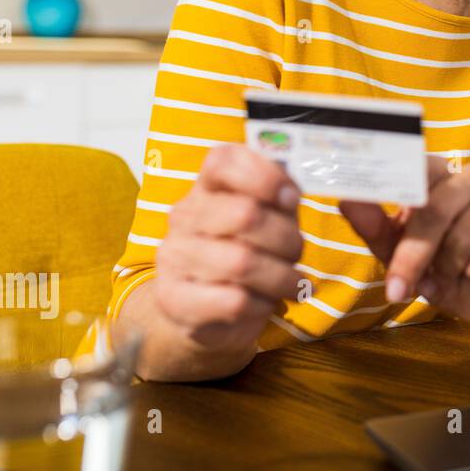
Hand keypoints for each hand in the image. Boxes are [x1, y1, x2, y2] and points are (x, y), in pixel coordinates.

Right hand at [154, 144, 303, 352]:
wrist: (206, 308)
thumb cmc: (249, 251)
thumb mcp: (272, 216)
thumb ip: (281, 199)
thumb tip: (288, 195)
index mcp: (208, 185)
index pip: (224, 161)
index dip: (265, 176)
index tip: (291, 199)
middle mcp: (185, 215)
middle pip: (245, 214)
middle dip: (287, 239)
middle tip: (296, 254)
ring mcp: (173, 256)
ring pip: (241, 262)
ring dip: (281, 278)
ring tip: (290, 284)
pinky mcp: (173, 298)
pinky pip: (234, 301)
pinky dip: (262, 305)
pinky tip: (264, 304)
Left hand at [340, 157, 469, 327]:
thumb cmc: (436, 263)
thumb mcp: (395, 250)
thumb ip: (373, 224)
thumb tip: (346, 198)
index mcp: (437, 176)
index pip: (417, 163)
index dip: (394, 177)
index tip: (364, 190)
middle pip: (438, 205)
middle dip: (414, 252)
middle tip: (396, 288)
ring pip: (466, 232)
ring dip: (447, 266)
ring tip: (444, 278)